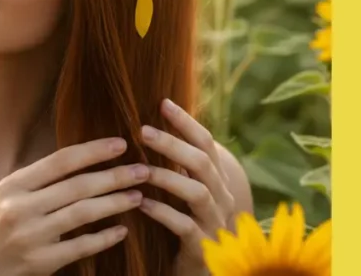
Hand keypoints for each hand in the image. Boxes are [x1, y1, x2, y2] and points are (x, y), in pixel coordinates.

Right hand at [0, 138, 149, 275]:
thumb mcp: (5, 196)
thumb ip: (37, 181)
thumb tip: (81, 159)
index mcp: (12, 185)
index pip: (60, 161)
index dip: (93, 151)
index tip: (121, 144)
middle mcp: (20, 207)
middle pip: (77, 186)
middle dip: (115, 176)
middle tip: (143, 170)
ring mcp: (31, 236)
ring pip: (83, 214)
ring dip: (115, 203)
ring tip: (138, 196)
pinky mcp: (41, 263)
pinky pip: (81, 247)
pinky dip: (104, 238)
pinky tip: (122, 231)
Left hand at [139, 99, 235, 275]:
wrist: (201, 271)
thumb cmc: (186, 226)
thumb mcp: (184, 193)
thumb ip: (176, 167)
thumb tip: (148, 127)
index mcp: (216, 182)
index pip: (207, 144)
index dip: (187, 123)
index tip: (163, 102)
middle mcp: (221, 199)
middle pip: (203, 163)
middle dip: (173, 145)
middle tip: (143, 130)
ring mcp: (215, 224)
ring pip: (197, 193)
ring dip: (167, 177)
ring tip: (139, 168)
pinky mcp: (203, 248)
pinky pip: (185, 226)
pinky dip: (162, 212)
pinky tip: (140, 203)